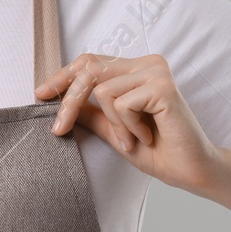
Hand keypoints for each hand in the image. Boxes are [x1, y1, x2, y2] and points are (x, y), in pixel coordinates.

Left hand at [34, 53, 223, 193]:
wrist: (191, 170)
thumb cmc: (158, 150)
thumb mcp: (113, 130)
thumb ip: (91, 113)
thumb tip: (57, 101)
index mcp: (136, 68)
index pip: (90, 61)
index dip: (62, 76)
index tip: (40, 94)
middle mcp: (147, 63)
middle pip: (89, 70)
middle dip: (69, 102)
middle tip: (59, 130)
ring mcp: (156, 72)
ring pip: (103, 91)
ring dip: (113, 125)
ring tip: (133, 140)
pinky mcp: (163, 86)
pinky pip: (121, 104)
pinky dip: (128, 128)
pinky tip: (147, 136)